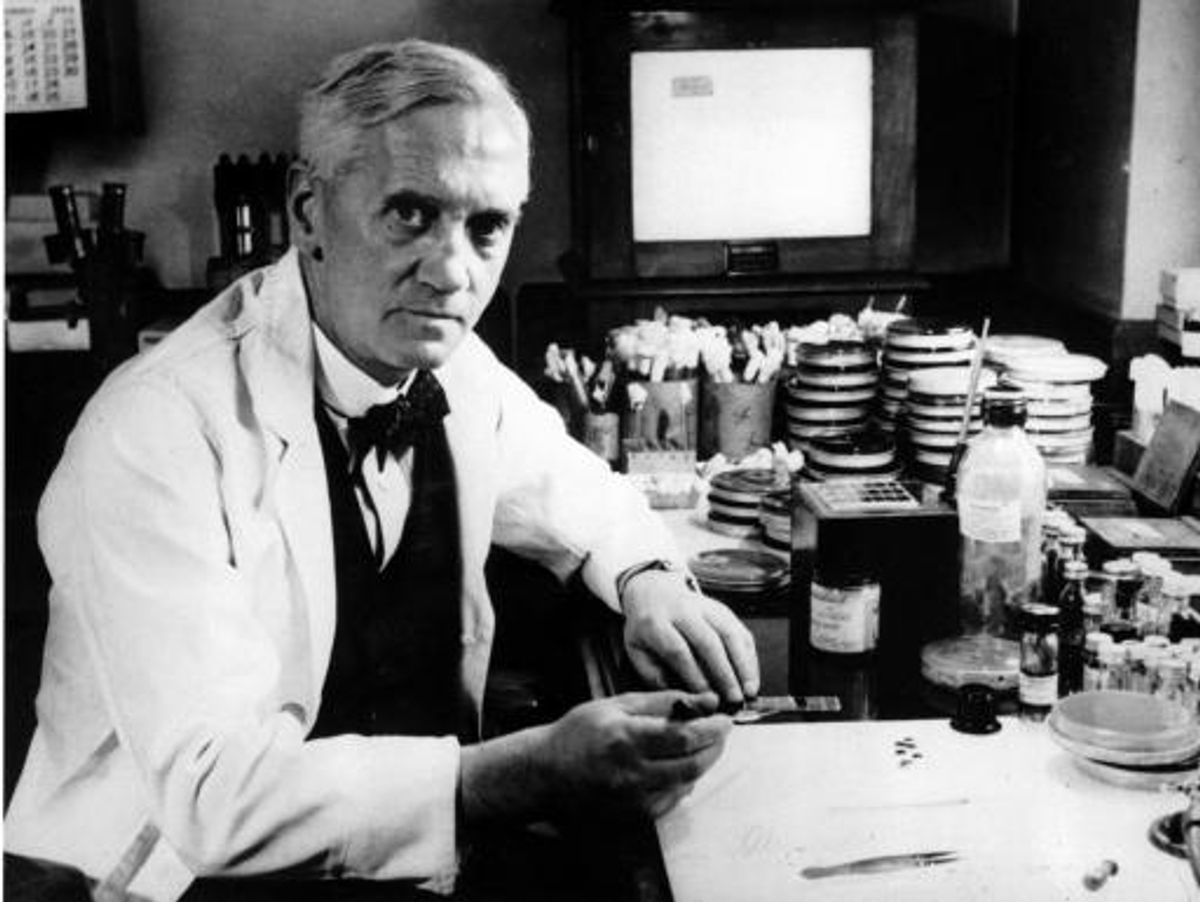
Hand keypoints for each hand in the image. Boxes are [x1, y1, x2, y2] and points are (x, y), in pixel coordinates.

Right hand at [538, 691, 730, 817]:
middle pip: (692, 764)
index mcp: (626, 738)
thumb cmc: (578, 733)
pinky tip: (675, 768)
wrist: (545, 774)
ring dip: (701, 764)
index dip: (713, 729)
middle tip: (720, 734)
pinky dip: (682, 782)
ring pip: (686, 784)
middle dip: (715, 748)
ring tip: (699, 746)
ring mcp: (632, 800)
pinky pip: (671, 800)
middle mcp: (631, 773)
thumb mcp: (616, 705)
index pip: (684, 736)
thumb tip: (704, 700)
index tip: (724, 720)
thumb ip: (662, 701)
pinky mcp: (633, 816)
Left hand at [621, 570, 759, 704]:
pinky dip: (749, 655)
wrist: (653, 591)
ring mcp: (705, 606)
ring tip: (750, 691)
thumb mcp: (637, 651)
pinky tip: (752, 676)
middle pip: (707, 641)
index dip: (694, 676)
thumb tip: (681, 696)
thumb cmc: (645, 630)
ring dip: (743, 664)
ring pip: (729, 633)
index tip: (707, 697)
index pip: (678, 651)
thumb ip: (653, 675)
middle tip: (734, 700)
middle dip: (724, 673)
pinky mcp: (722, 609)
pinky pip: (740, 630)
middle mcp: (682, 611)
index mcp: (655, 623)